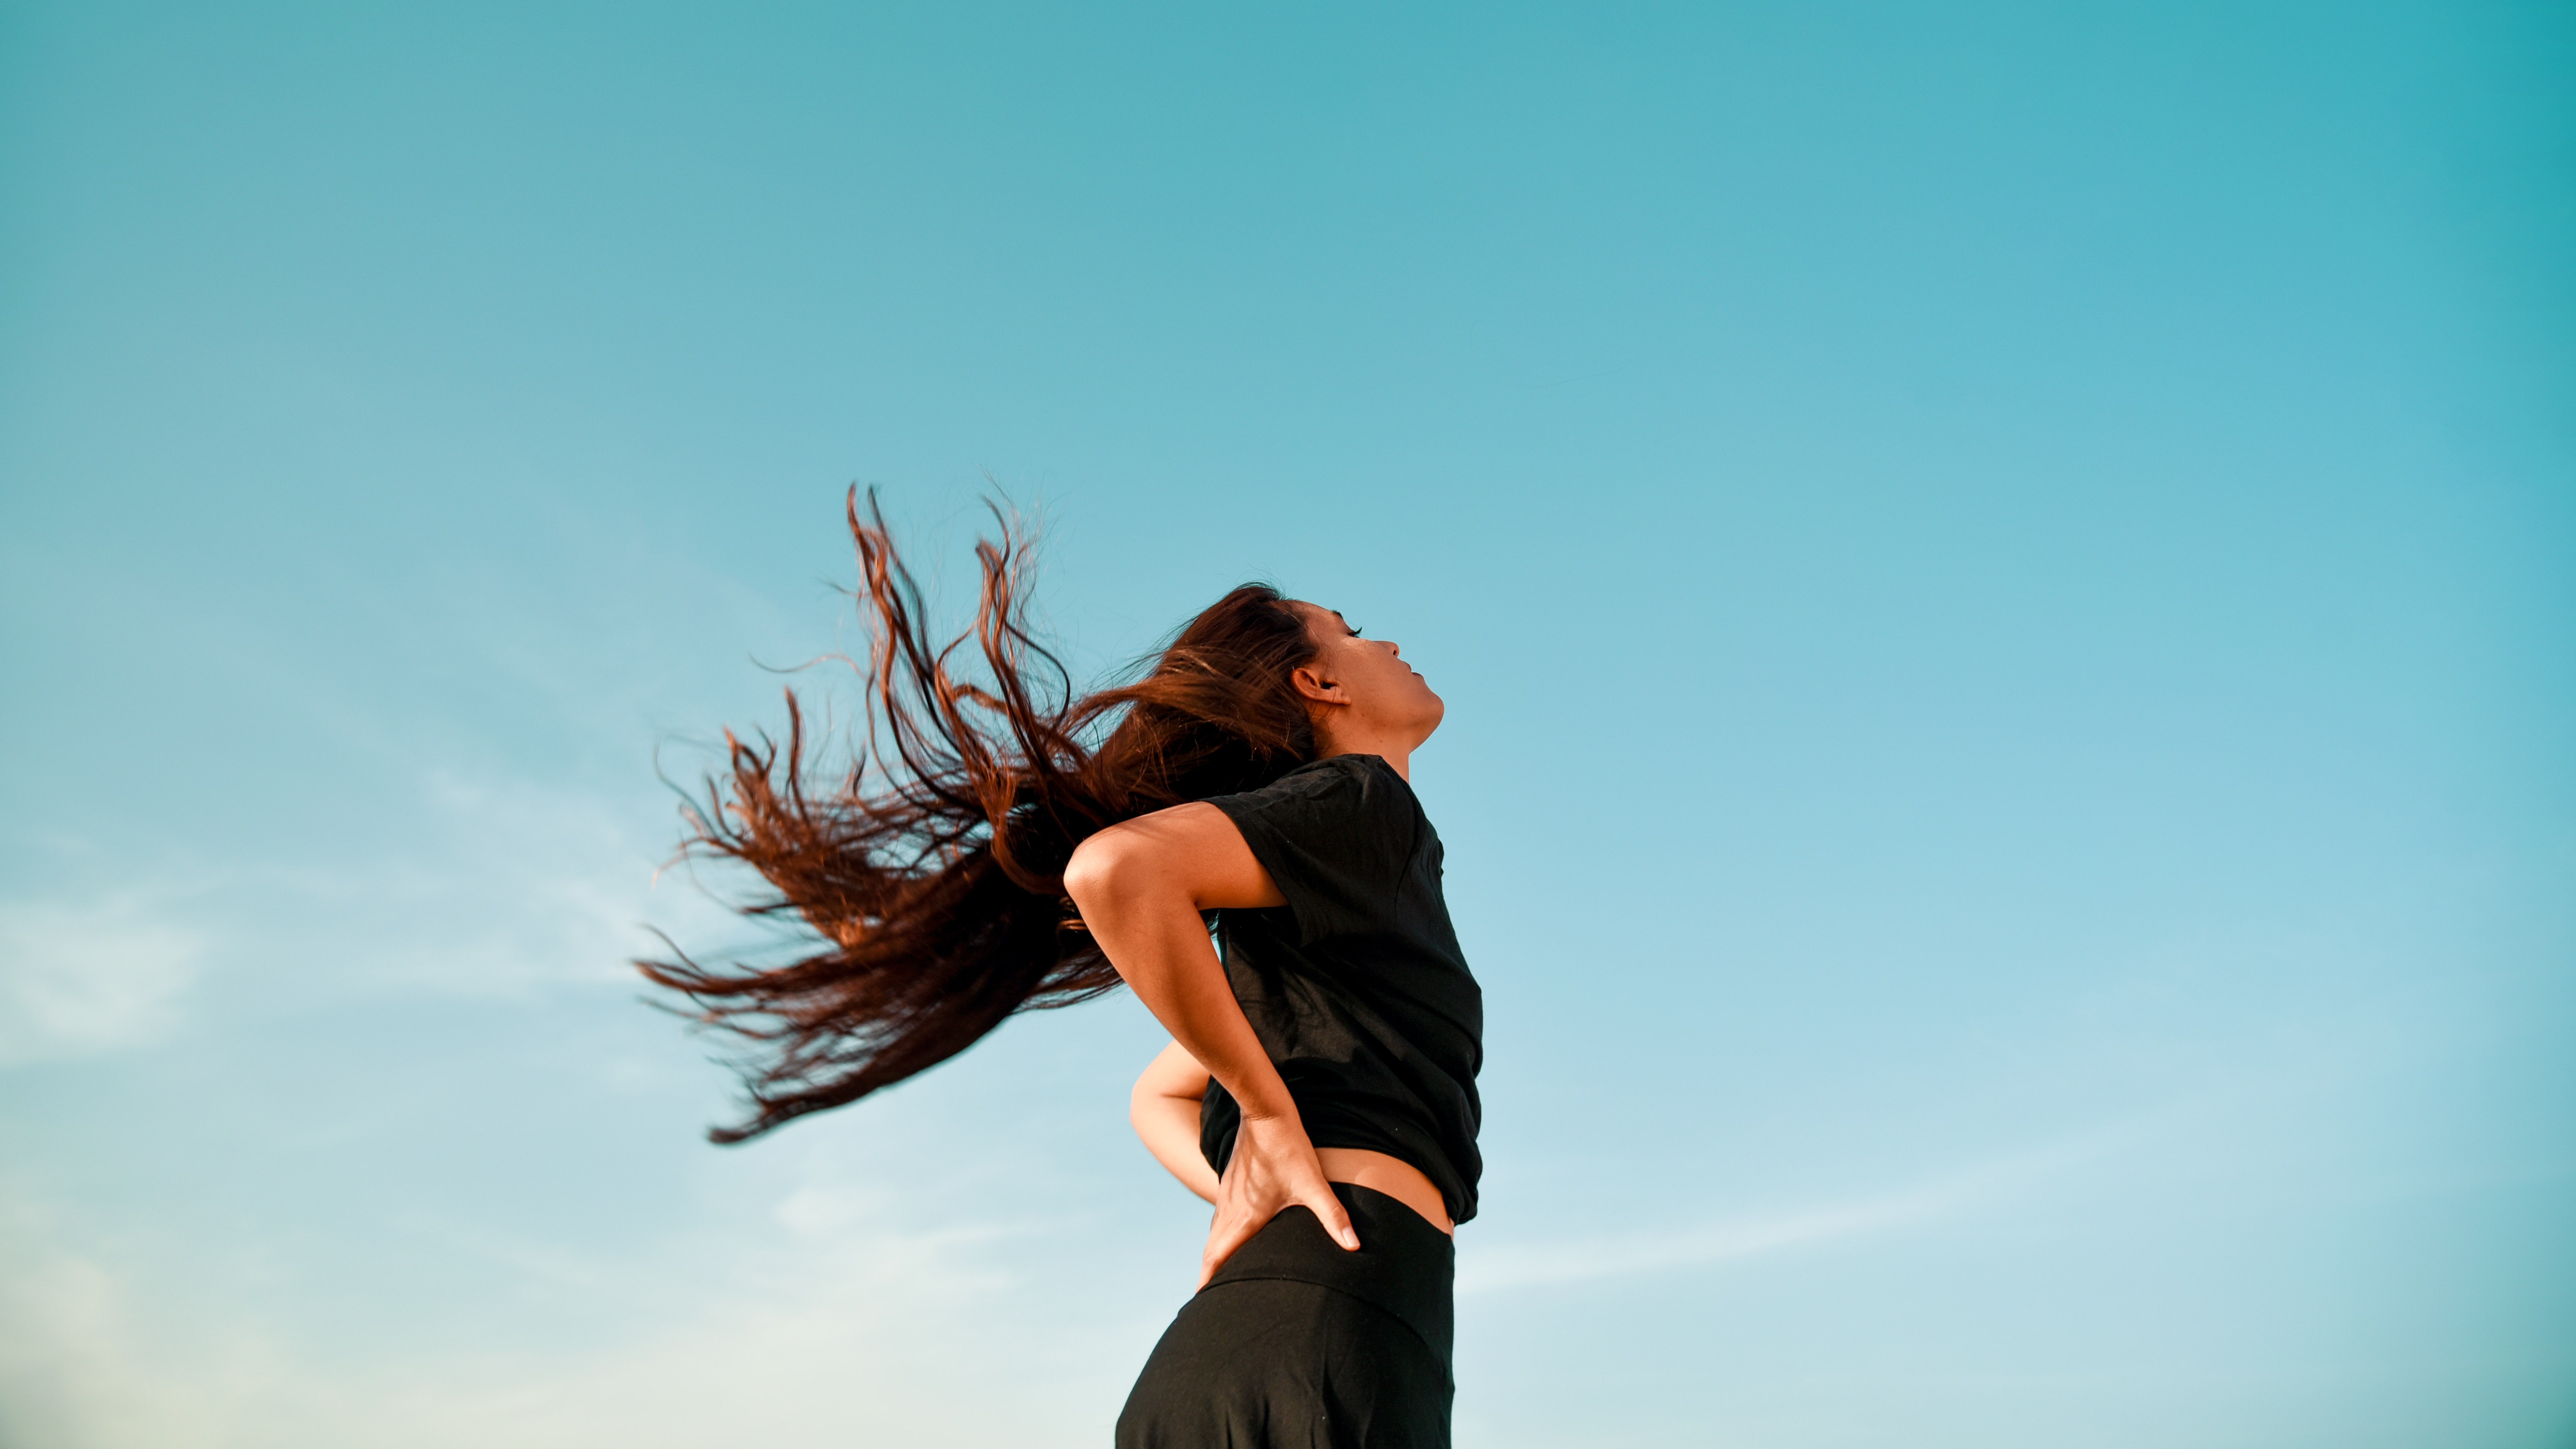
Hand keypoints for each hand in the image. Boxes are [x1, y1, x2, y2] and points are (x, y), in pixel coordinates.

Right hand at [1200, 1111, 1359, 1287]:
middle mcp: (1230, 1209)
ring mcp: (1228, 1194)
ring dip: (1214, 1254)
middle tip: (1207, 1297)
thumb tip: (1354, 1246)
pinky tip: (1232, 1234)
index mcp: (1245, 1217)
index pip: (1217, 1257)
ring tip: (1218, 1273)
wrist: (1265, 1111)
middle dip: (1208, 1275)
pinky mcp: (1231, 1182)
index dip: (1207, 1281)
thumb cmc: (1288, 1148)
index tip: (1200, 1302)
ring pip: (1215, 1232)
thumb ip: (1333, 1216)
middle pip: (1211, 1250)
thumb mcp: (1313, 1184)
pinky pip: (1220, 1216)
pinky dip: (1220, 1234)